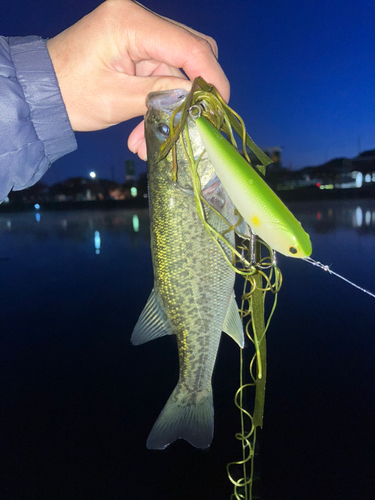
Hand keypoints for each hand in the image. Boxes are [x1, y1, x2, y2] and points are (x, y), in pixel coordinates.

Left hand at [47, 0, 229, 160]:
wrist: (42, 94)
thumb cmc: (69, 94)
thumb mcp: (118, 99)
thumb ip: (162, 94)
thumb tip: (197, 97)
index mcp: (131, 22)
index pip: (189, 47)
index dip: (211, 78)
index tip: (219, 106)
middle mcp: (137, 19)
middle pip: (189, 52)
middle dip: (191, 92)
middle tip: (192, 122)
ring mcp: (136, 32)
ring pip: (174, 70)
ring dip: (168, 106)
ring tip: (150, 141)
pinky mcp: (134, 47)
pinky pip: (159, 75)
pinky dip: (156, 103)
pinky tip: (141, 131)